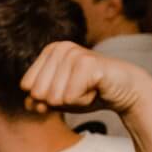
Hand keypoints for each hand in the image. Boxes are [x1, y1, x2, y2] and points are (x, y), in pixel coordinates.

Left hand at [21, 40, 151, 120]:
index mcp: (49, 51)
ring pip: (54, 98)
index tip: (68, 89)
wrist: (125, 91)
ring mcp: (73, 53)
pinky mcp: (87, 63)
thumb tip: (29, 104)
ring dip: (72, 102)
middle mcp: (59, 47)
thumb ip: (38, 101)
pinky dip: (83, 102)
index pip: (27, 87)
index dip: (46, 98)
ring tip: (88, 89)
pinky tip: (95, 90)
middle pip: (38, 93)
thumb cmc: (89, 93)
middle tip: (79, 90)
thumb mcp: (58, 99)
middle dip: (59, 101)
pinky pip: (69, 98)